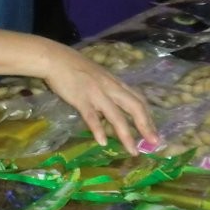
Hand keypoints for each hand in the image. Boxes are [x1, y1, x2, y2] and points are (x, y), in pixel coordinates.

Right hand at [43, 47, 157, 154]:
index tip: (154, 132)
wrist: (55, 59)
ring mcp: (97, 94)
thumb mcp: (99, 75)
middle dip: (146, 126)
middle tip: (154, 143)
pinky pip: (92, 117)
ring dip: (126, 135)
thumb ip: (108, 89)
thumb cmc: (75, 67)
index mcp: (116, 83)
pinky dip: (98, 130)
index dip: (148, 117)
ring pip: (116, 116)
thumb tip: (114, 105)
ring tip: (133, 151)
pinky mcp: (81, 99)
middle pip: (134, 107)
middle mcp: (111, 88)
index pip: (139, 100)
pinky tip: (102, 142)